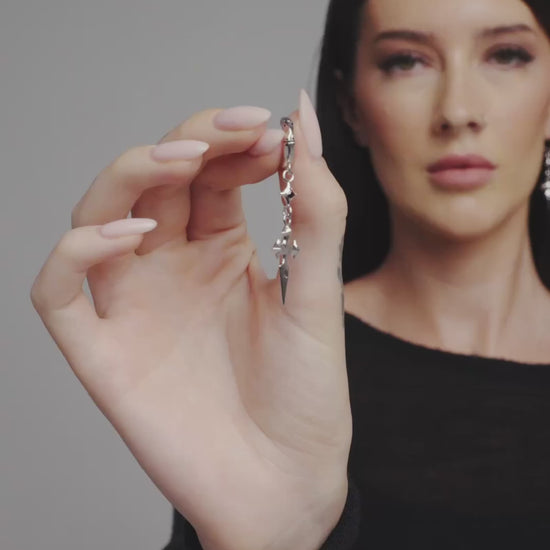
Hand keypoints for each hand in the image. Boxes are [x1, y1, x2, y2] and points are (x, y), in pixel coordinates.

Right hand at [30, 93, 350, 549]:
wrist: (284, 484)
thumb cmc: (305, 396)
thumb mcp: (317, 295)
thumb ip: (315, 209)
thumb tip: (303, 117)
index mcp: (222, 251)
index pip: (210, 171)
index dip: (233, 141)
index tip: (271, 133)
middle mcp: (172, 268)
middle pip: (155, 179)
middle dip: (188, 140)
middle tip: (233, 131)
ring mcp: (135, 305)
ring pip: (100, 214)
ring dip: (131, 175)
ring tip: (181, 161)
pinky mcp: (104, 351)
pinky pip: (60, 290)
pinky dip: (79, 252)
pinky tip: (128, 233)